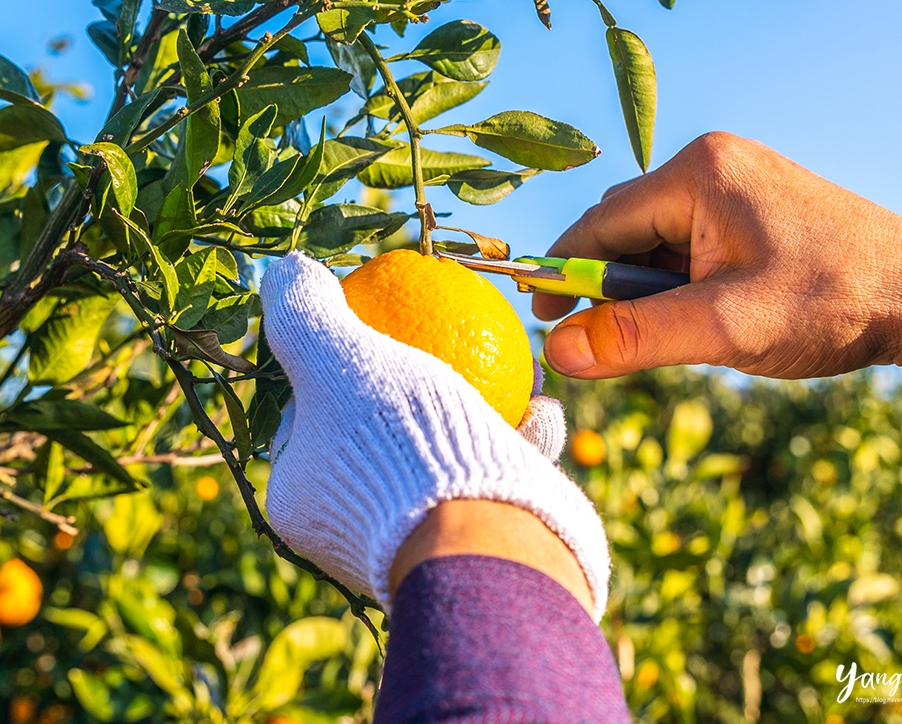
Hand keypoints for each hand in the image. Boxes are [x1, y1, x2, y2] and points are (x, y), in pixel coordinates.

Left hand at [260, 252, 609, 617]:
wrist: (488, 540)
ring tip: (513, 369)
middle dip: (421, 382)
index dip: (339, 363)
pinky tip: (541, 410)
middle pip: (384, 430)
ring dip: (482, 406)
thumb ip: (304, 316)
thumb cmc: (399, 446)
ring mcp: (414, 537)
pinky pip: (490, 479)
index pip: (307, 415)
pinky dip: (514, 444)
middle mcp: (352, 524)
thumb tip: (283, 271)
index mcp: (303, 497)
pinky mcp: (472, 544)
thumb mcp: (339, 361)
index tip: (377, 326)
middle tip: (448, 338)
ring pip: (445, 454)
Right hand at [534, 133, 901, 399]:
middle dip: (607, 288)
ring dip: (645, 292)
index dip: (563, 274)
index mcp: (697, 175)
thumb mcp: (723, 327)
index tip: (540, 318)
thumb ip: (635, 338)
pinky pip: (687, 247)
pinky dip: (676, 286)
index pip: (600, 223)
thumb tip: (559, 353)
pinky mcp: (750, 212)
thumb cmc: (831, 302)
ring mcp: (734, 188)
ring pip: (654, 243)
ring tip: (670, 335)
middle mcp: (711, 169)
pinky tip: (696, 318)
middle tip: (598, 342)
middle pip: (624, 230)